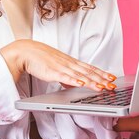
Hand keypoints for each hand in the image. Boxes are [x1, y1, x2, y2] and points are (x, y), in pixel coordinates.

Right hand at [0, 39, 115, 91]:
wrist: (25, 51)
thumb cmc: (40, 58)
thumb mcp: (57, 68)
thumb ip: (67, 76)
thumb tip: (75, 84)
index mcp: (70, 62)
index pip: (89, 68)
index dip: (101, 73)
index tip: (112, 78)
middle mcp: (69, 64)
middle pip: (88, 72)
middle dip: (102, 79)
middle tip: (113, 85)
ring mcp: (61, 67)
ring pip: (80, 75)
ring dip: (92, 82)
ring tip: (103, 87)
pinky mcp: (52, 72)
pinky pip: (65, 77)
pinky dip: (74, 81)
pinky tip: (82, 84)